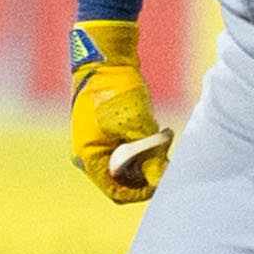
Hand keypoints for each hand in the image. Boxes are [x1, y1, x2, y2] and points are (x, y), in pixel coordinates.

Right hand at [68, 19, 168, 204]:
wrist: (105, 60)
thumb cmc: (116, 93)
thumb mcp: (137, 127)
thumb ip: (150, 158)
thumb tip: (163, 180)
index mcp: (89, 159)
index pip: (116, 192)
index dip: (142, 192)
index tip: (162, 180)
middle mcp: (88, 155)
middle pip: (123, 180)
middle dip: (147, 170)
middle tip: (165, 155)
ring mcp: (95, 142)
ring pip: (127, 164)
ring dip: (147, 155)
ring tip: (161, 135)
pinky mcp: (104, 131)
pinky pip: (125, 149)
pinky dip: (142, 144)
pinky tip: (154, 128)